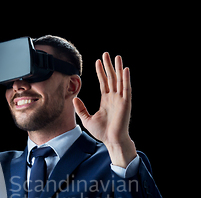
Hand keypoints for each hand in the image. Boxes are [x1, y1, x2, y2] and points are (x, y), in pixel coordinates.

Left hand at [73, 52, 135, 166]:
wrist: (111, 140)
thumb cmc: (102, 132)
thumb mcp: (87, 119)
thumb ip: (81, 109)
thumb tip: (74, 99)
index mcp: (105, 100)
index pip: (103, 82)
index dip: (100, 72)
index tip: (98, 61)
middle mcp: (113, 97)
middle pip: (111, 78)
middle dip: (108, 66)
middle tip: (106, 54)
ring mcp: (120, 99)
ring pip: (119, 80)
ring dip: (118, 68)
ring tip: (117, 57)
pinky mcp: (125, 103)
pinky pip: (126, 89)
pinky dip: (126, 79)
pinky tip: (125, 69)